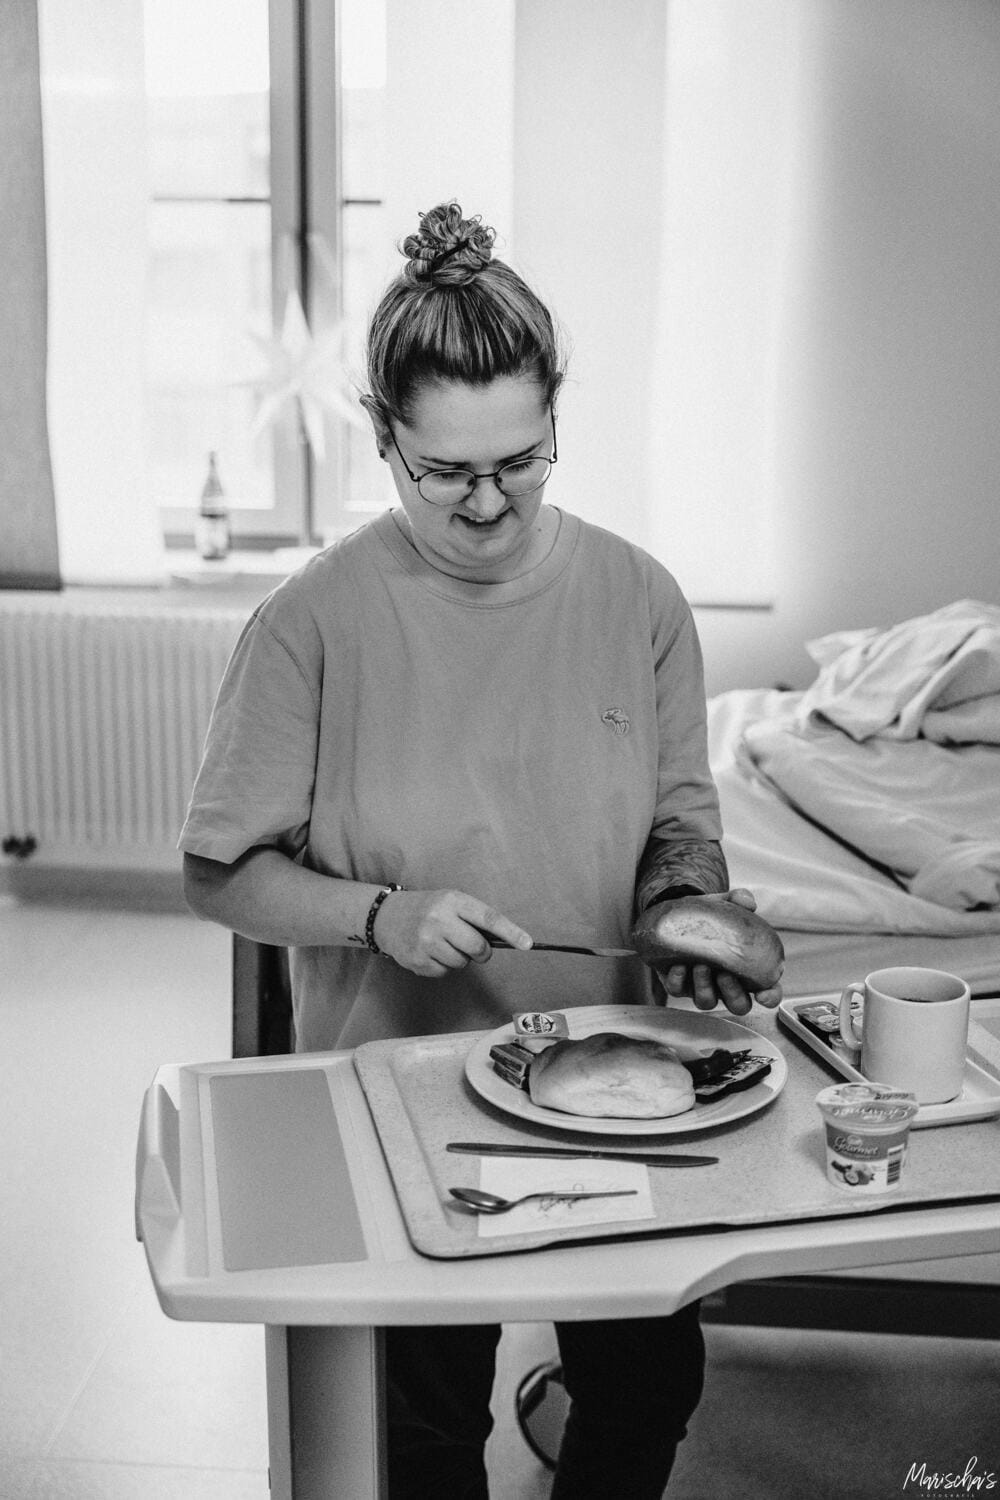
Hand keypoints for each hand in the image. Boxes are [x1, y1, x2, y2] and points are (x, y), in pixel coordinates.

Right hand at [373, 888, 531, 977]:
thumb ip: (473, 918)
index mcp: (453, 901)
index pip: (488, 918)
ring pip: (462, 963)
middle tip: (472, 947)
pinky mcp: (417, 960)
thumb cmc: (427, 908)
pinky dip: (442, 966)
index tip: (527, 943)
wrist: (387, 917)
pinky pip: (444, 972)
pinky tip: (429, 952)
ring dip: (458, 958)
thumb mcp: (450, 902)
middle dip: (481, 952)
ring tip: (442, 943)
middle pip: (478, 948)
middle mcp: (439, 920)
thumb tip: (504, 940)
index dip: (511, 932)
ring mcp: (426, 941)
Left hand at [651, 889, 783, 1016]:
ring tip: (700, 965)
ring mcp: (703, 987)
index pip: (768, 991)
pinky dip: (678, 981)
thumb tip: (748, 902)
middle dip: (733, 993)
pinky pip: (678, 991)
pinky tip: (678, 966)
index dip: (770, 997)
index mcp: (748, 969)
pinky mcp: (679, 984)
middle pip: (739, 1005)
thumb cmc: (712, 914)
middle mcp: (727, 984)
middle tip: (725, 974)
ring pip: (707, 1002)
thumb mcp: (727, 903)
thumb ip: (740, 899)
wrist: (679, 911)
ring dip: (705, 988)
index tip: (764, 995)